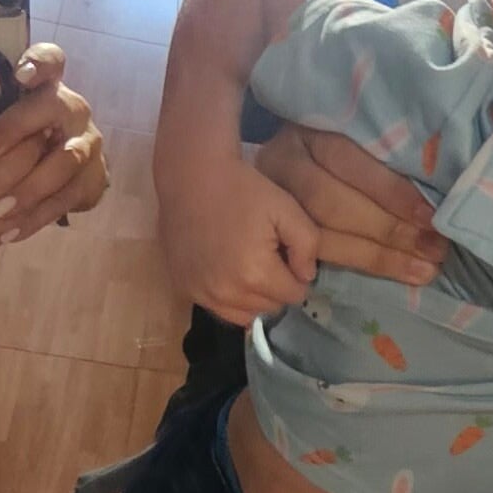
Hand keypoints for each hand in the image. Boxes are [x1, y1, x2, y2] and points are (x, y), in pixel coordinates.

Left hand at [0, 41, 109, 236]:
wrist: (48, 180)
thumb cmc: (0, 143)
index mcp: (43, 85)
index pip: (51, 60)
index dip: (39, 62)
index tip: (17, 73)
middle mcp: (70, 109)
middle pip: (54, 107)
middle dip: (15, 129)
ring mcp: (87, 145)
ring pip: (65, 160)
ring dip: (29, 185)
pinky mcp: (93, 180)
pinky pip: (67, 200)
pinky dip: (37, 217)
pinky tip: (7, 233)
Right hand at [159, 153, 318, 324]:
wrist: (192, 177)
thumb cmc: (243, 189)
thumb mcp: (287, 208)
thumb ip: (308, 245)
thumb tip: (306, 277)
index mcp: (255, 274)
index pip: (294, 296)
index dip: (297, 275)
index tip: (287, 254)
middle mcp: (226, 292)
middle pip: (269, 307)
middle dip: (276, 287)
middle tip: (268, 256)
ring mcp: (201, 294)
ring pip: (244, 314)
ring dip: (253, 297)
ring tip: (249, 265)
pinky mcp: (184, 289)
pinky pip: (217, 308)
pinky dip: (227, 296)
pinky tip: (227, 269)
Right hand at [252, 125, 444, 284]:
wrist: (278, 170)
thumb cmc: (341, 147)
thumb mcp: (358, 136)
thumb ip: (386, 155)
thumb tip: (432, 198)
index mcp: (308, 130)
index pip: (347, 160)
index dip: (390, 190)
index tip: (430, 216)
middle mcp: (283, 163)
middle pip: (331, 203)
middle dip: (386, 229)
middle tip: (433, 249)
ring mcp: (273, 201)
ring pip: (321, 236)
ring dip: (377, 257)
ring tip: (422, 269)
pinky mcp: (277, 232)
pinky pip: (315, 256)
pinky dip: (354, 268)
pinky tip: (388, 278)